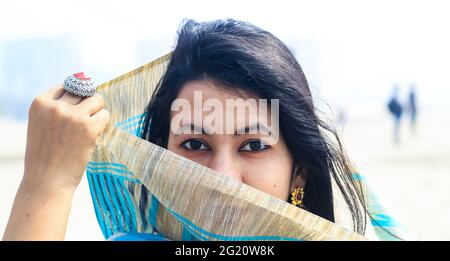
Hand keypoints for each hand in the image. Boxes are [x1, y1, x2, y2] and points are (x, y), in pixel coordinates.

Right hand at [2, 85, 109, 239]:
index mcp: (40, 102)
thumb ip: (57, 105)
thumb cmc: (46, 154)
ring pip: (97, 99)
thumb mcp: (42, 124)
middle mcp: (55, 106)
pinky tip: (94, 136)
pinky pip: (105, 115)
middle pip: (84, 90)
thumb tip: (84, 80)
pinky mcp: (88, 128)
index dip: (76, 99)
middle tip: (84, 123)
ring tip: (90, 128)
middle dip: (88, 104)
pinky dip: (104, 124)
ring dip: (98, 112)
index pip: (67, 86)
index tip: (74, 115)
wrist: (47, 180)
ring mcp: (72, 116)